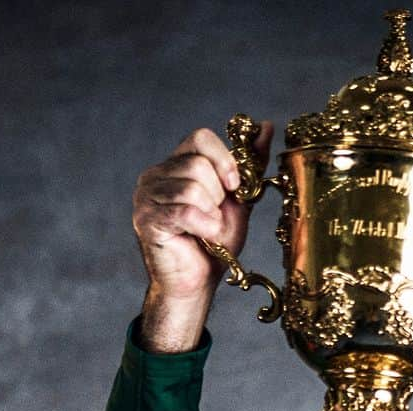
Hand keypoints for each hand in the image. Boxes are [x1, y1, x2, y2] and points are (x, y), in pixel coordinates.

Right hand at [132, 122, 272, 350]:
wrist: (198, 282)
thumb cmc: (214, 244)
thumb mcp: (238, 200)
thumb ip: (249, 165)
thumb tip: (266, 126)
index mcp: (176, 164)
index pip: (200, 137)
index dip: (224, 161)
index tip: (234, 187)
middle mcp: (156, 174)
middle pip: (198, 164)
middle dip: (218, 196)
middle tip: (213, 218)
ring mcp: (146, 196)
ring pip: (192, 187)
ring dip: (210, 215)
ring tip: (205, 230)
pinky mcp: (146, 219)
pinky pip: (184, 211)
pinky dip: (203, 226)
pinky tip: (203, 237)